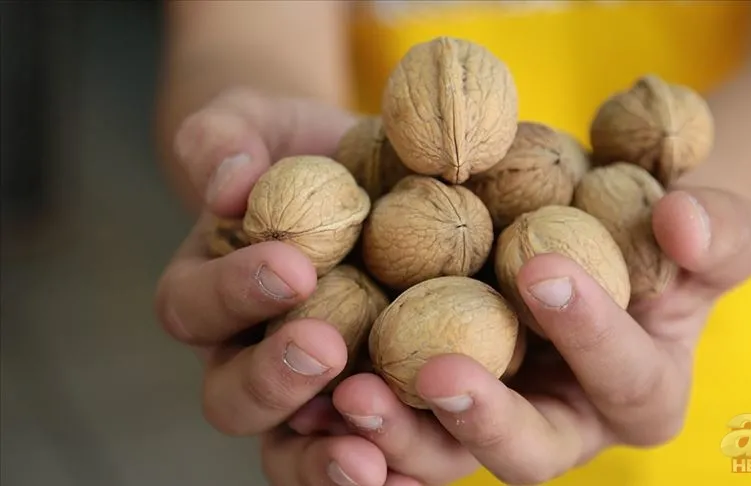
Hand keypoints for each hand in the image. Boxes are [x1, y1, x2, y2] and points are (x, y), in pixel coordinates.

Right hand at [154, 88, 398, 481]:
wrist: (360, 174)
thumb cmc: (298, 147)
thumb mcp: (257, 124)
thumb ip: (224, 140)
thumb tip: (227, 184)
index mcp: (209, 293)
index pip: (195, 307)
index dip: (234, 292)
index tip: (291, 264)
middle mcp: (247, 354)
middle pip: (232, 397)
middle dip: (273, 380)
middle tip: (322, 349)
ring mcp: (309, 391)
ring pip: (290, 448)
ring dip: (322, 456)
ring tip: (367, 455)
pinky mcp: (371, 402)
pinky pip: (366, 452)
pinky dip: (385, 470)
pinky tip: (413, 477)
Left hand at [288, 186, 750, 484]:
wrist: (587, 228)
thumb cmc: (653, 229)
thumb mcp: (702, 225)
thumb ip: (715, 230)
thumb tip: (683, 224)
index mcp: (637, 392)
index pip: (624, 378)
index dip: (592, 333)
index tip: (544, 267)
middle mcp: (564, 425)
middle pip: (528, 454)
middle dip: (485, 419)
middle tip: (440, 373)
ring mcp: (493, 419)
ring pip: (445, 458)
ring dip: (400, 436)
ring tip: (352, 395)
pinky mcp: (431, 403)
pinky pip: (393, 428)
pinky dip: (355, 418)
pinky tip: (314, 388)